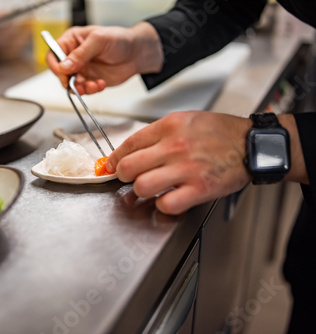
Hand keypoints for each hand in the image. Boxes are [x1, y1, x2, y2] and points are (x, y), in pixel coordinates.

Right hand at [46, 22, 163, 94]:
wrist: (137, 54)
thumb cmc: (119, 40)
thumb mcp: (99, 41)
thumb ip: (80, 54)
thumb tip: (64, 67)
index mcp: (72, 41)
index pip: (53, 54)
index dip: (55, 65)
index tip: (63, 74)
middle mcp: (74, 56)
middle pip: (60, 72)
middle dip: (69, 81)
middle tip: (78, 84)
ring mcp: (82, 69)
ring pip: (71, 84)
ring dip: (81, 88)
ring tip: (93, 85)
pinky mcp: (90, 80)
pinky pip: (84, 90)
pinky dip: (91, 90)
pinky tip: (100, 84)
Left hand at [105, 111, 252, 214]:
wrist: (252, 144)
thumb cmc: (219, 133)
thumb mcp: (186, 120)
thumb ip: (158, 134)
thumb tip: (132, 150)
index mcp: (169, 126)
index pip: (128, 144)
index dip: (114, 158)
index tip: (110, 166)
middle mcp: (175, 146)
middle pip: (129, 167)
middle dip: (123, 175)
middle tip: (129, 178)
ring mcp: (187, 168)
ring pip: (142, 187)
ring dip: (141, 191)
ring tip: (149, 188)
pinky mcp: (200, 189)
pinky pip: (167, 204)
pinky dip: (163, 205)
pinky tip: (168, 198)